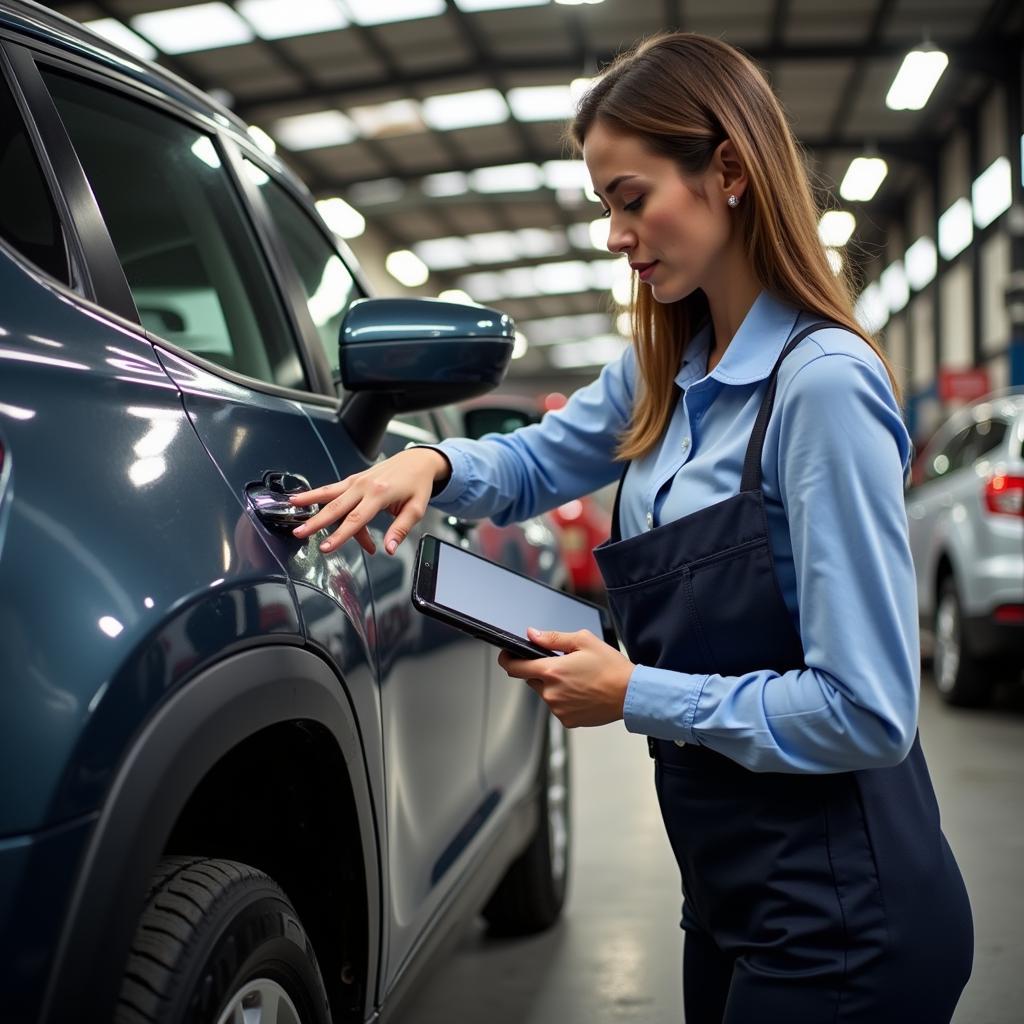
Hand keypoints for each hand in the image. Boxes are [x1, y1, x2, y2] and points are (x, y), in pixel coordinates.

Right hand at [287, 447, 450, 555]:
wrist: (417, 460)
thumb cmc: (417, 484)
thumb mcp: (416, 509)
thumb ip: (401, 529)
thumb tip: (389, 548)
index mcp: (380, 493)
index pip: (356, 519)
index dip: (340, 535)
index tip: (327, 547)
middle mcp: (365, 485)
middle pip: (336, 507)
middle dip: (317, 522)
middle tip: (300, 534)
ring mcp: (357, 481)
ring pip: (329, 493)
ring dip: (309, 502)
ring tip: (291, 509)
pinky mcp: (354, 479)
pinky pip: (332, 487)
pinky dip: (315, 493)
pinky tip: (300, 498)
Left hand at [498, 628, 634, 727]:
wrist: (630, 694)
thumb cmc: (611, 668)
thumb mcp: (583, 641)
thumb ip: (552, 638)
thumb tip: (532, 634)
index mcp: (552, 671)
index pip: (514, 667)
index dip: (507, 660)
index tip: (507, 656)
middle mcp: (551, 692)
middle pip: (531, 679)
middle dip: (541, 671)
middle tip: (563, 665)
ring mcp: (558, 709)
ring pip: (545, 693)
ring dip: (554, 686)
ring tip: (578, 680)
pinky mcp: (567, 720)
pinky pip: (557, 707)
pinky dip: (564, 699)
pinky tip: (581, 692)